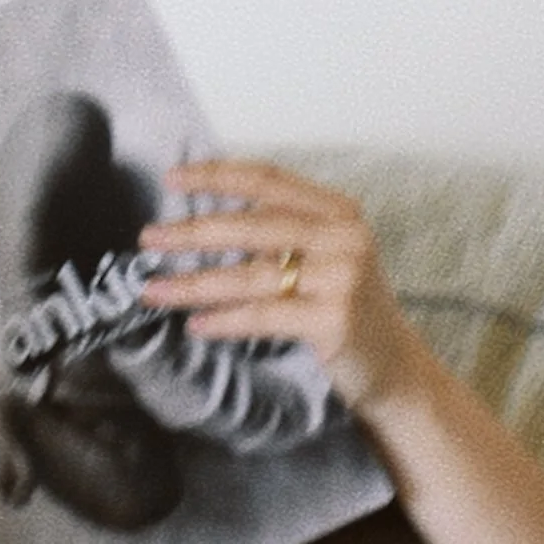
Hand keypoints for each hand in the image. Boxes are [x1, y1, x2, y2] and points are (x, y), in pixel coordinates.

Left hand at [142, 165, 423, 415]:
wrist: (395, 367)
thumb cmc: (346, 309)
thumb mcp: (325, 257)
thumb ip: (282, 233)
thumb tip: (203, 221)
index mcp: (338, 212)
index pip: (269, 181)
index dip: (217, 175)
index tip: (172, 178)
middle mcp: (343, 238)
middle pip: (254, 226)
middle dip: (194, 231)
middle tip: (148, 237)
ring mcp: (342, 279)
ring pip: (252, 275)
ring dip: (195, 283)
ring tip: (154, 289)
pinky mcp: (334, 320)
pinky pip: (264, 316)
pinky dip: (225, 320)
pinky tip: (196, 324)